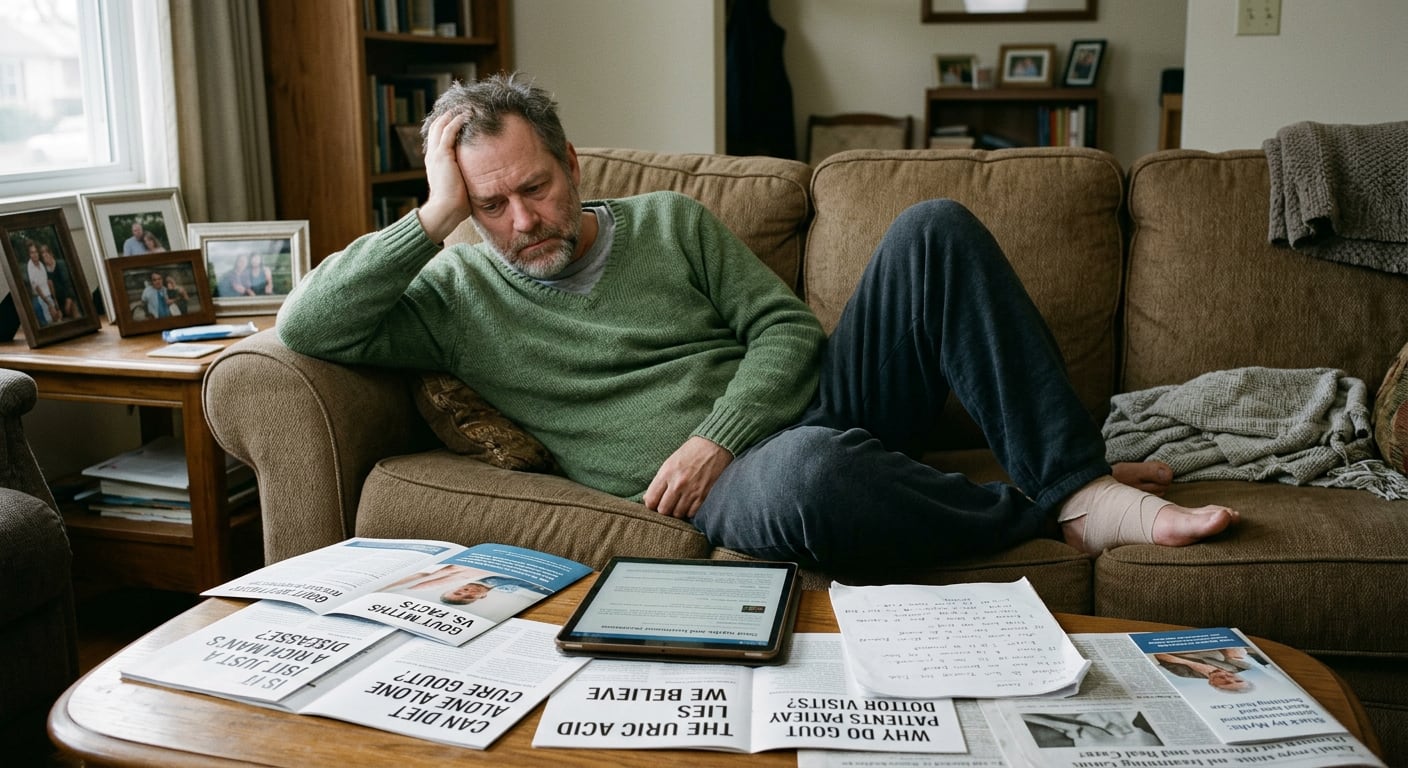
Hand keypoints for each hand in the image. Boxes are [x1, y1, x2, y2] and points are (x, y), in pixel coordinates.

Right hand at [416, 111, 471, 242]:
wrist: (445, 211)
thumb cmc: (455, 206)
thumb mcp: (460, 186)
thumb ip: (465, 177)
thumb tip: (480, 180)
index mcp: (435, 163)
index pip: (437, 138)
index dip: (446, 126)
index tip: (459, 118)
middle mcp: (432, 155)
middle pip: (436, 127)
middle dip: (448, 115)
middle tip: (463, 106)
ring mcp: (436, 154)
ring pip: (442, 125)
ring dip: (454, 114)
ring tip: (467, 106)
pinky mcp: (442, 155)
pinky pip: (449, 131)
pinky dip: (458, 120)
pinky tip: (468, 114)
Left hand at [644, 436, 732, 519]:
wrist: (714, 446)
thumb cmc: (690, 453)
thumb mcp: (670, 462)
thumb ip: (659, 481)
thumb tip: (648, 499)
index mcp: (666, 473)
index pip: (651, 500)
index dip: (651, 504)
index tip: (655, 503)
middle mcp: (677, 484)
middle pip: (663, 510)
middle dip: (664, 509)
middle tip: (668, 504)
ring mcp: (691, 491)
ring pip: (677, 514)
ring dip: (677, 511)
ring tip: (679, 504)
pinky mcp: (703, 496)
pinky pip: (691, 513)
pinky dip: (689, 512)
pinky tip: (689, 504)